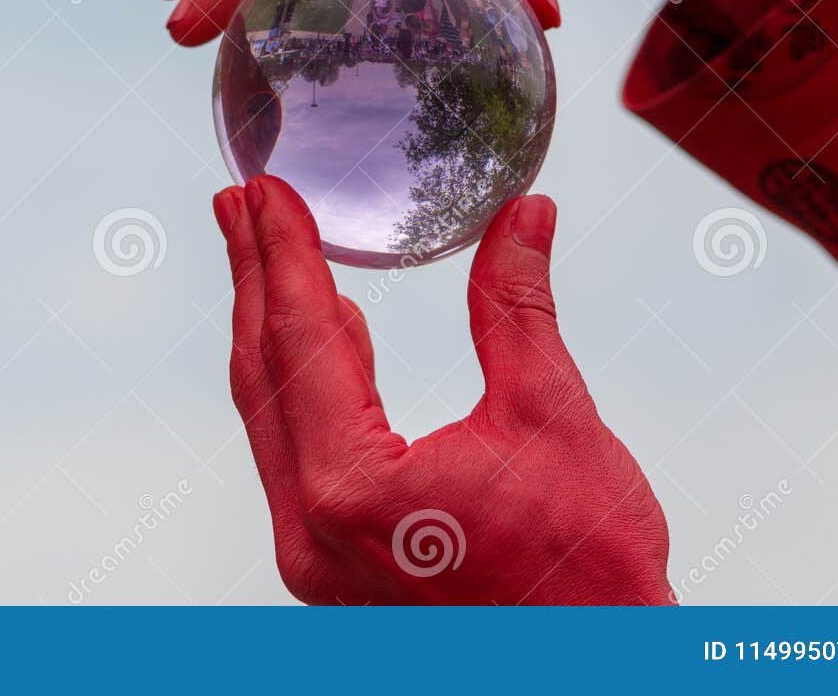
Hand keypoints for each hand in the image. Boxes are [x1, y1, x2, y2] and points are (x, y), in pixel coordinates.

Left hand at [212, 175, 670, 604]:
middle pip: (263, 371)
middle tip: (241, 201)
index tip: (265, 190)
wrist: (596, 667)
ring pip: (271, 412)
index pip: (300, 339)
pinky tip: (326, 336)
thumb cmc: (584, 574)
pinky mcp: (334, 563)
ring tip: (264, 252)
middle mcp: (311, 528)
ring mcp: (314, 554)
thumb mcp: (552, 417)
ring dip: (270, 326)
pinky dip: (301, 384)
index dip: (283, 252)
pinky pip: (295, 452)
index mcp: (350, 487)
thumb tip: (524, 217)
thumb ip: (518, 308)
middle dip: (254, 276)